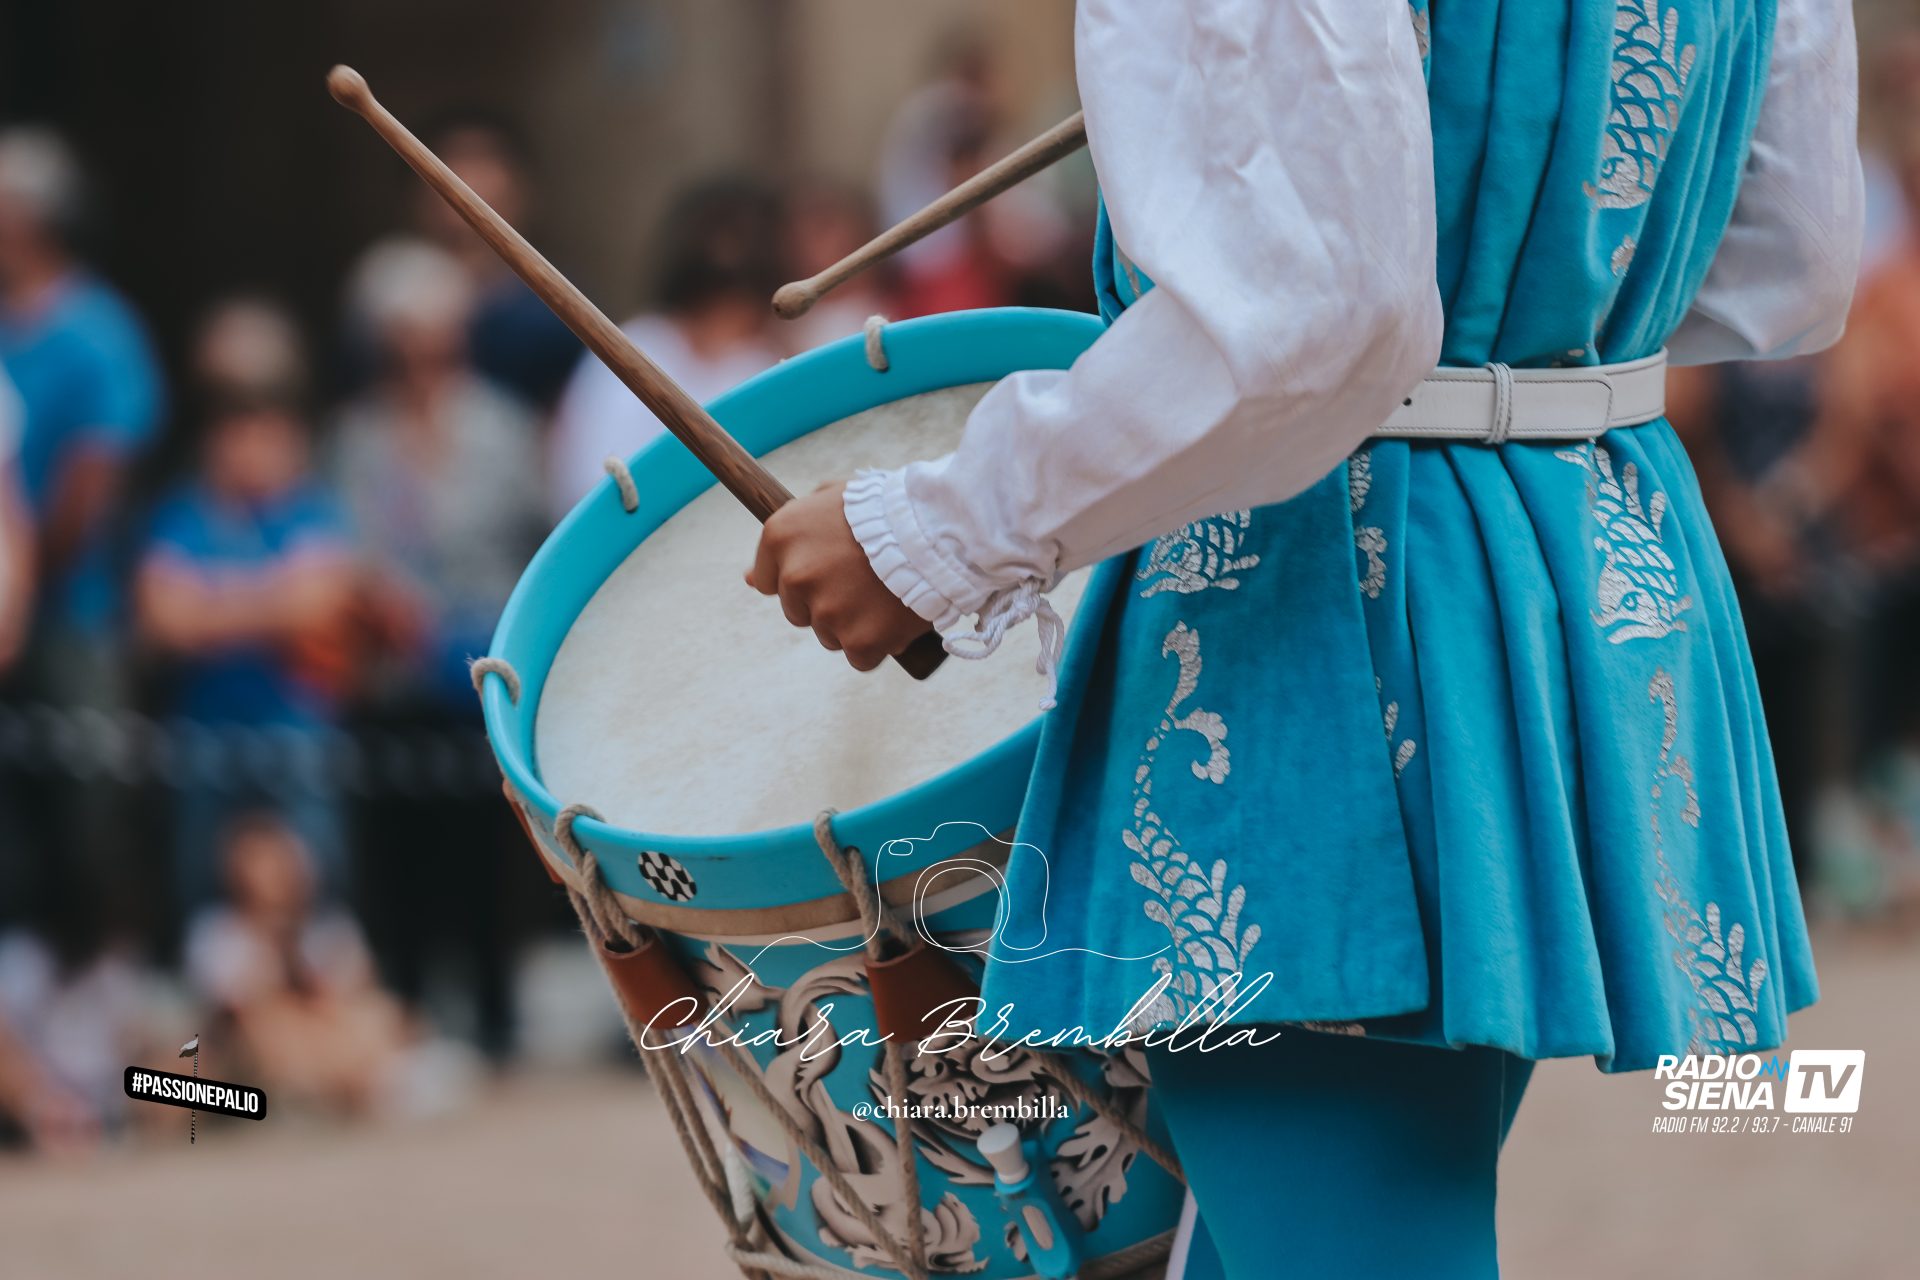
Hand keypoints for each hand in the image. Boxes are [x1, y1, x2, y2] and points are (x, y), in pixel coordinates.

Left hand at [746, 482, 932, 670]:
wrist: (940, 527)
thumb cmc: (888, 507)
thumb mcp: (831, 498)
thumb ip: (791, 533)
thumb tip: (750, 580)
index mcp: (781, 537)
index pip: (767, 581)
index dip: (802, 578)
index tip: (829, 571)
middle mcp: (796, 576)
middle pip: (799, 612)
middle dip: (827, 601)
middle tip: (864, 580)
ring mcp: (827, 612)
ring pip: (829, 635)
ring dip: (854, 622)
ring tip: (884, 594)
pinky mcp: (858, 641)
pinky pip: (859, 657)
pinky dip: (878, 643)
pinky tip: (895, 617)